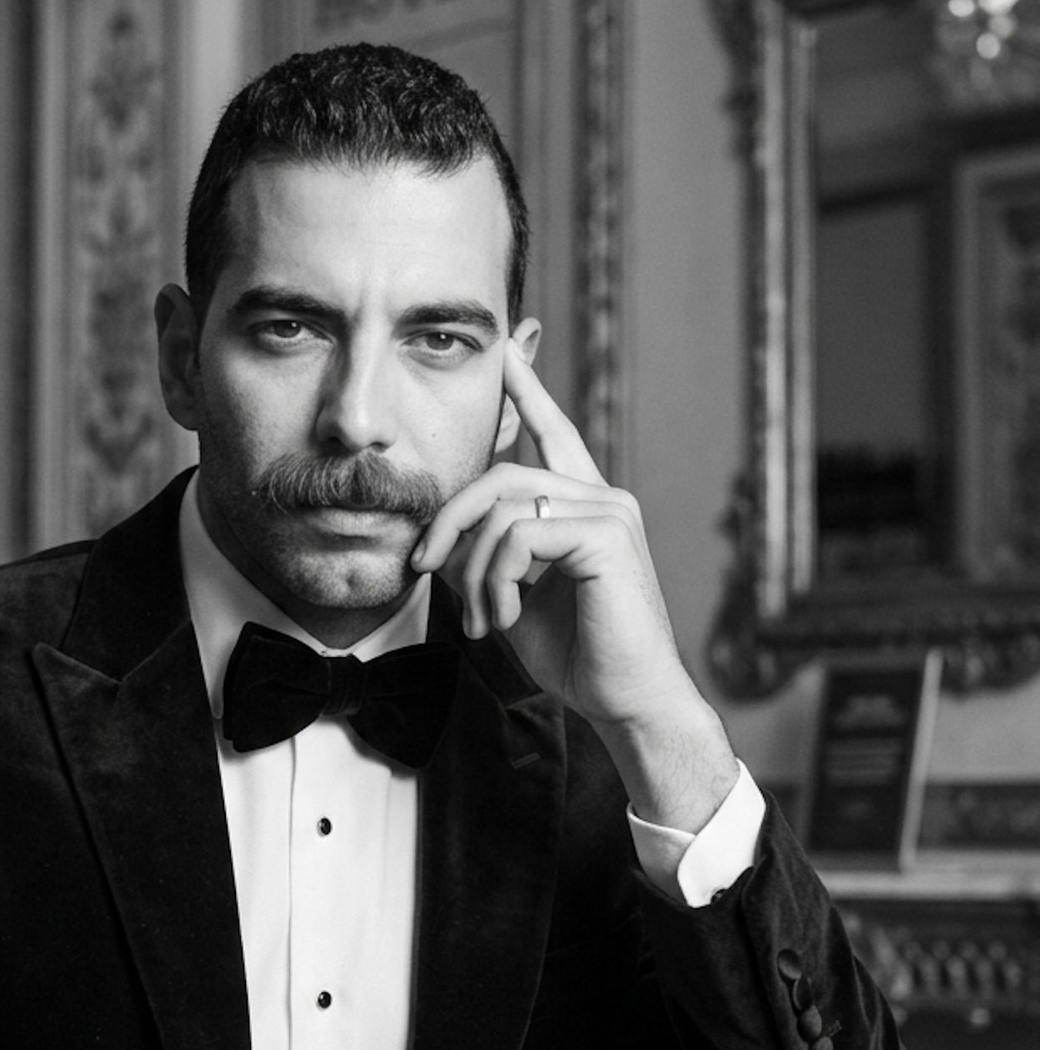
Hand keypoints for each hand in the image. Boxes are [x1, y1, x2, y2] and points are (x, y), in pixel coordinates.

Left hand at [411, 347, 736, 830]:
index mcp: (584, 506)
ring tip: (483, 619)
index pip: (552, 433)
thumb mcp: (512, 598)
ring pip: (505, 506)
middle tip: (423, 565)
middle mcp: (602, 497)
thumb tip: (438, 538)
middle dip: (450, 517)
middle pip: (501, 473)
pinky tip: (506, 617)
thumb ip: (484, 557)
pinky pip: (522, 534)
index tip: (508, 347)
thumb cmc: (577, 656)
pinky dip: (498, 579)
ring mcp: (609, 511)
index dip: (527, 391)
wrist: (627, 702)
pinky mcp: (607, 535)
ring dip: (475, 569)